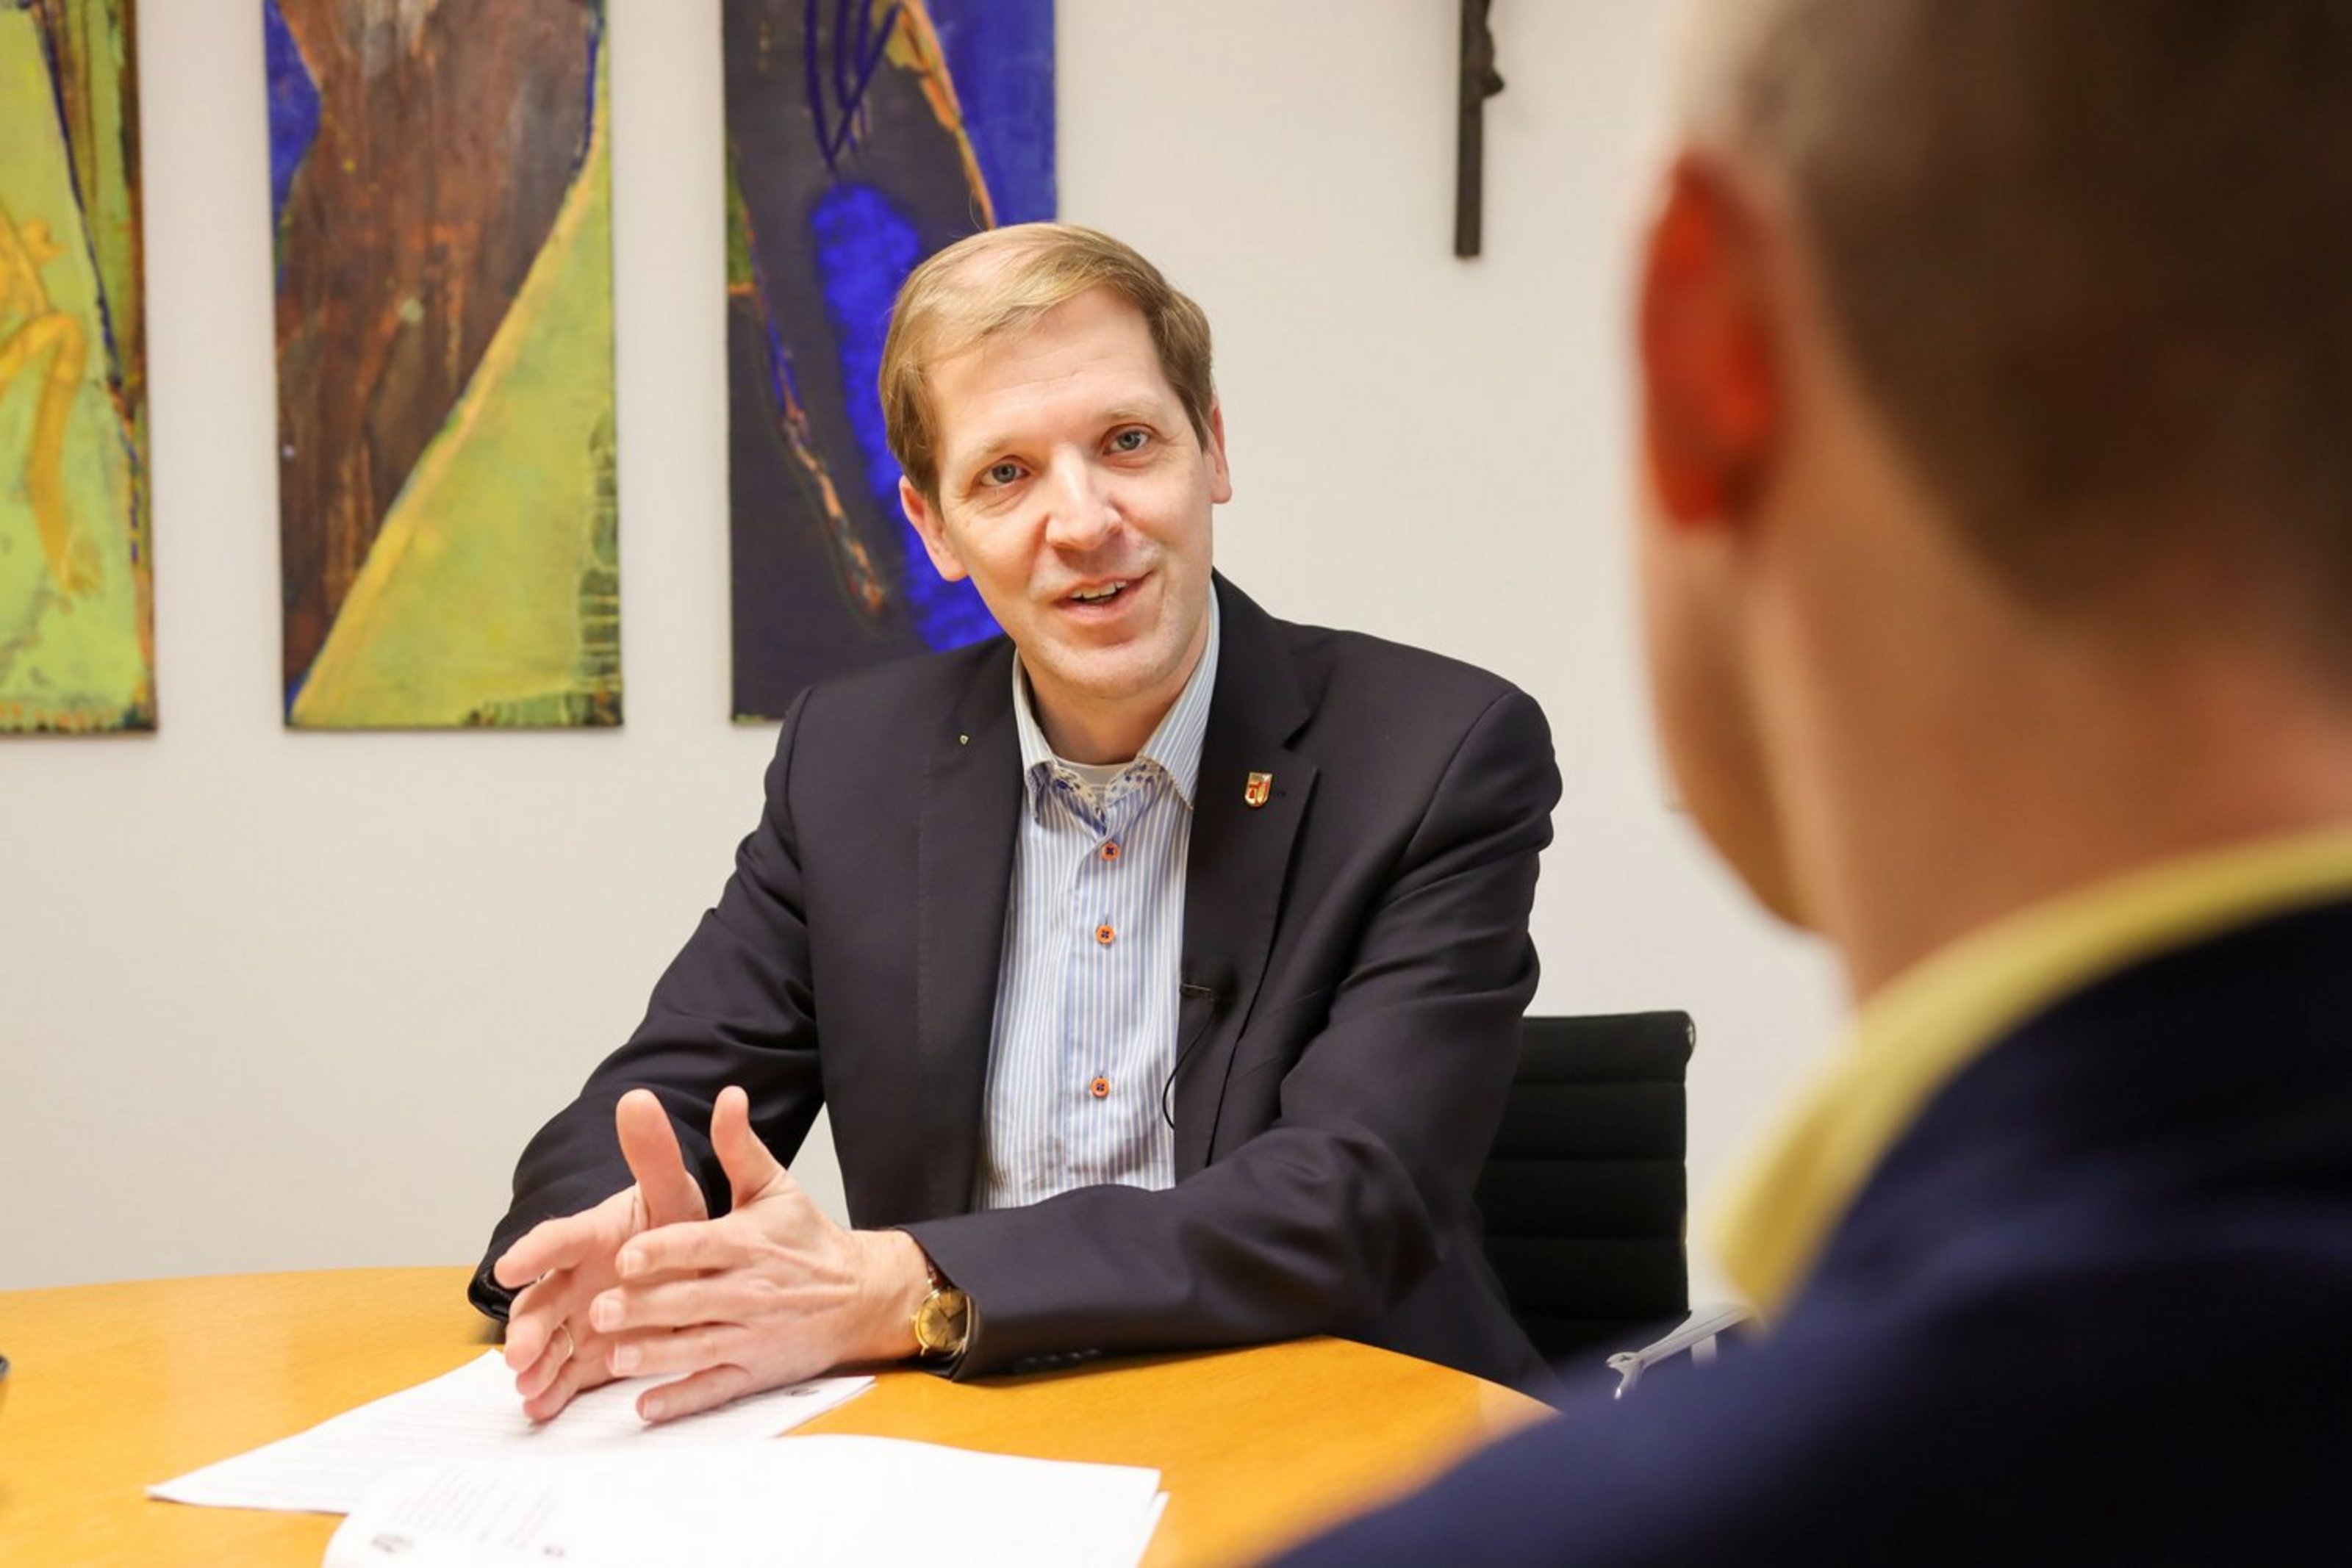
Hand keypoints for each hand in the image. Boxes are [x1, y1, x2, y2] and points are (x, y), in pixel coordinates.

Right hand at [493, 1088, 707, 1420]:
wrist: (686, 1265)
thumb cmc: (671, 1223)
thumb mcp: (671, 1190)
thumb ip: (652, 1151)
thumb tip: (637, 1096)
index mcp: (591, 1236)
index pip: (558, 1239)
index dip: (534, 1251)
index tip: (508, 1265)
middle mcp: (574, 1278)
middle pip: (542, 1300)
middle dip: (526, 1325)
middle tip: (517, 1351)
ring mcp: (578, 1317)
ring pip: (547, 1341)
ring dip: (534, 1362)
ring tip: (526, 1383)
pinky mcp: (589, 1352)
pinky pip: (566, 1373)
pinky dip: (551, 1390)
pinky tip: (539, 1407)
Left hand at [586, 1084, 930, 1422]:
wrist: (862, 1293)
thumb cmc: (807, 1239)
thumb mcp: (775, 1187)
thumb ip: (741, 1145)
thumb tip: (727, 1094)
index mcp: (749, 1242)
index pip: (700, 1245)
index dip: (662, 1252)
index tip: (625, 1256)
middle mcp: (751, 1290)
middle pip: (690, 1299)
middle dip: (645, 1307)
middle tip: (599, 1310)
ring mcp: (753, 1335)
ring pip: (697, 1347)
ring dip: (655, 1354)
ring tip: (614, 1356)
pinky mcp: (756, 1371)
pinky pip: (715, 1389)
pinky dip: (682, 1399)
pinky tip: (646, 1407)